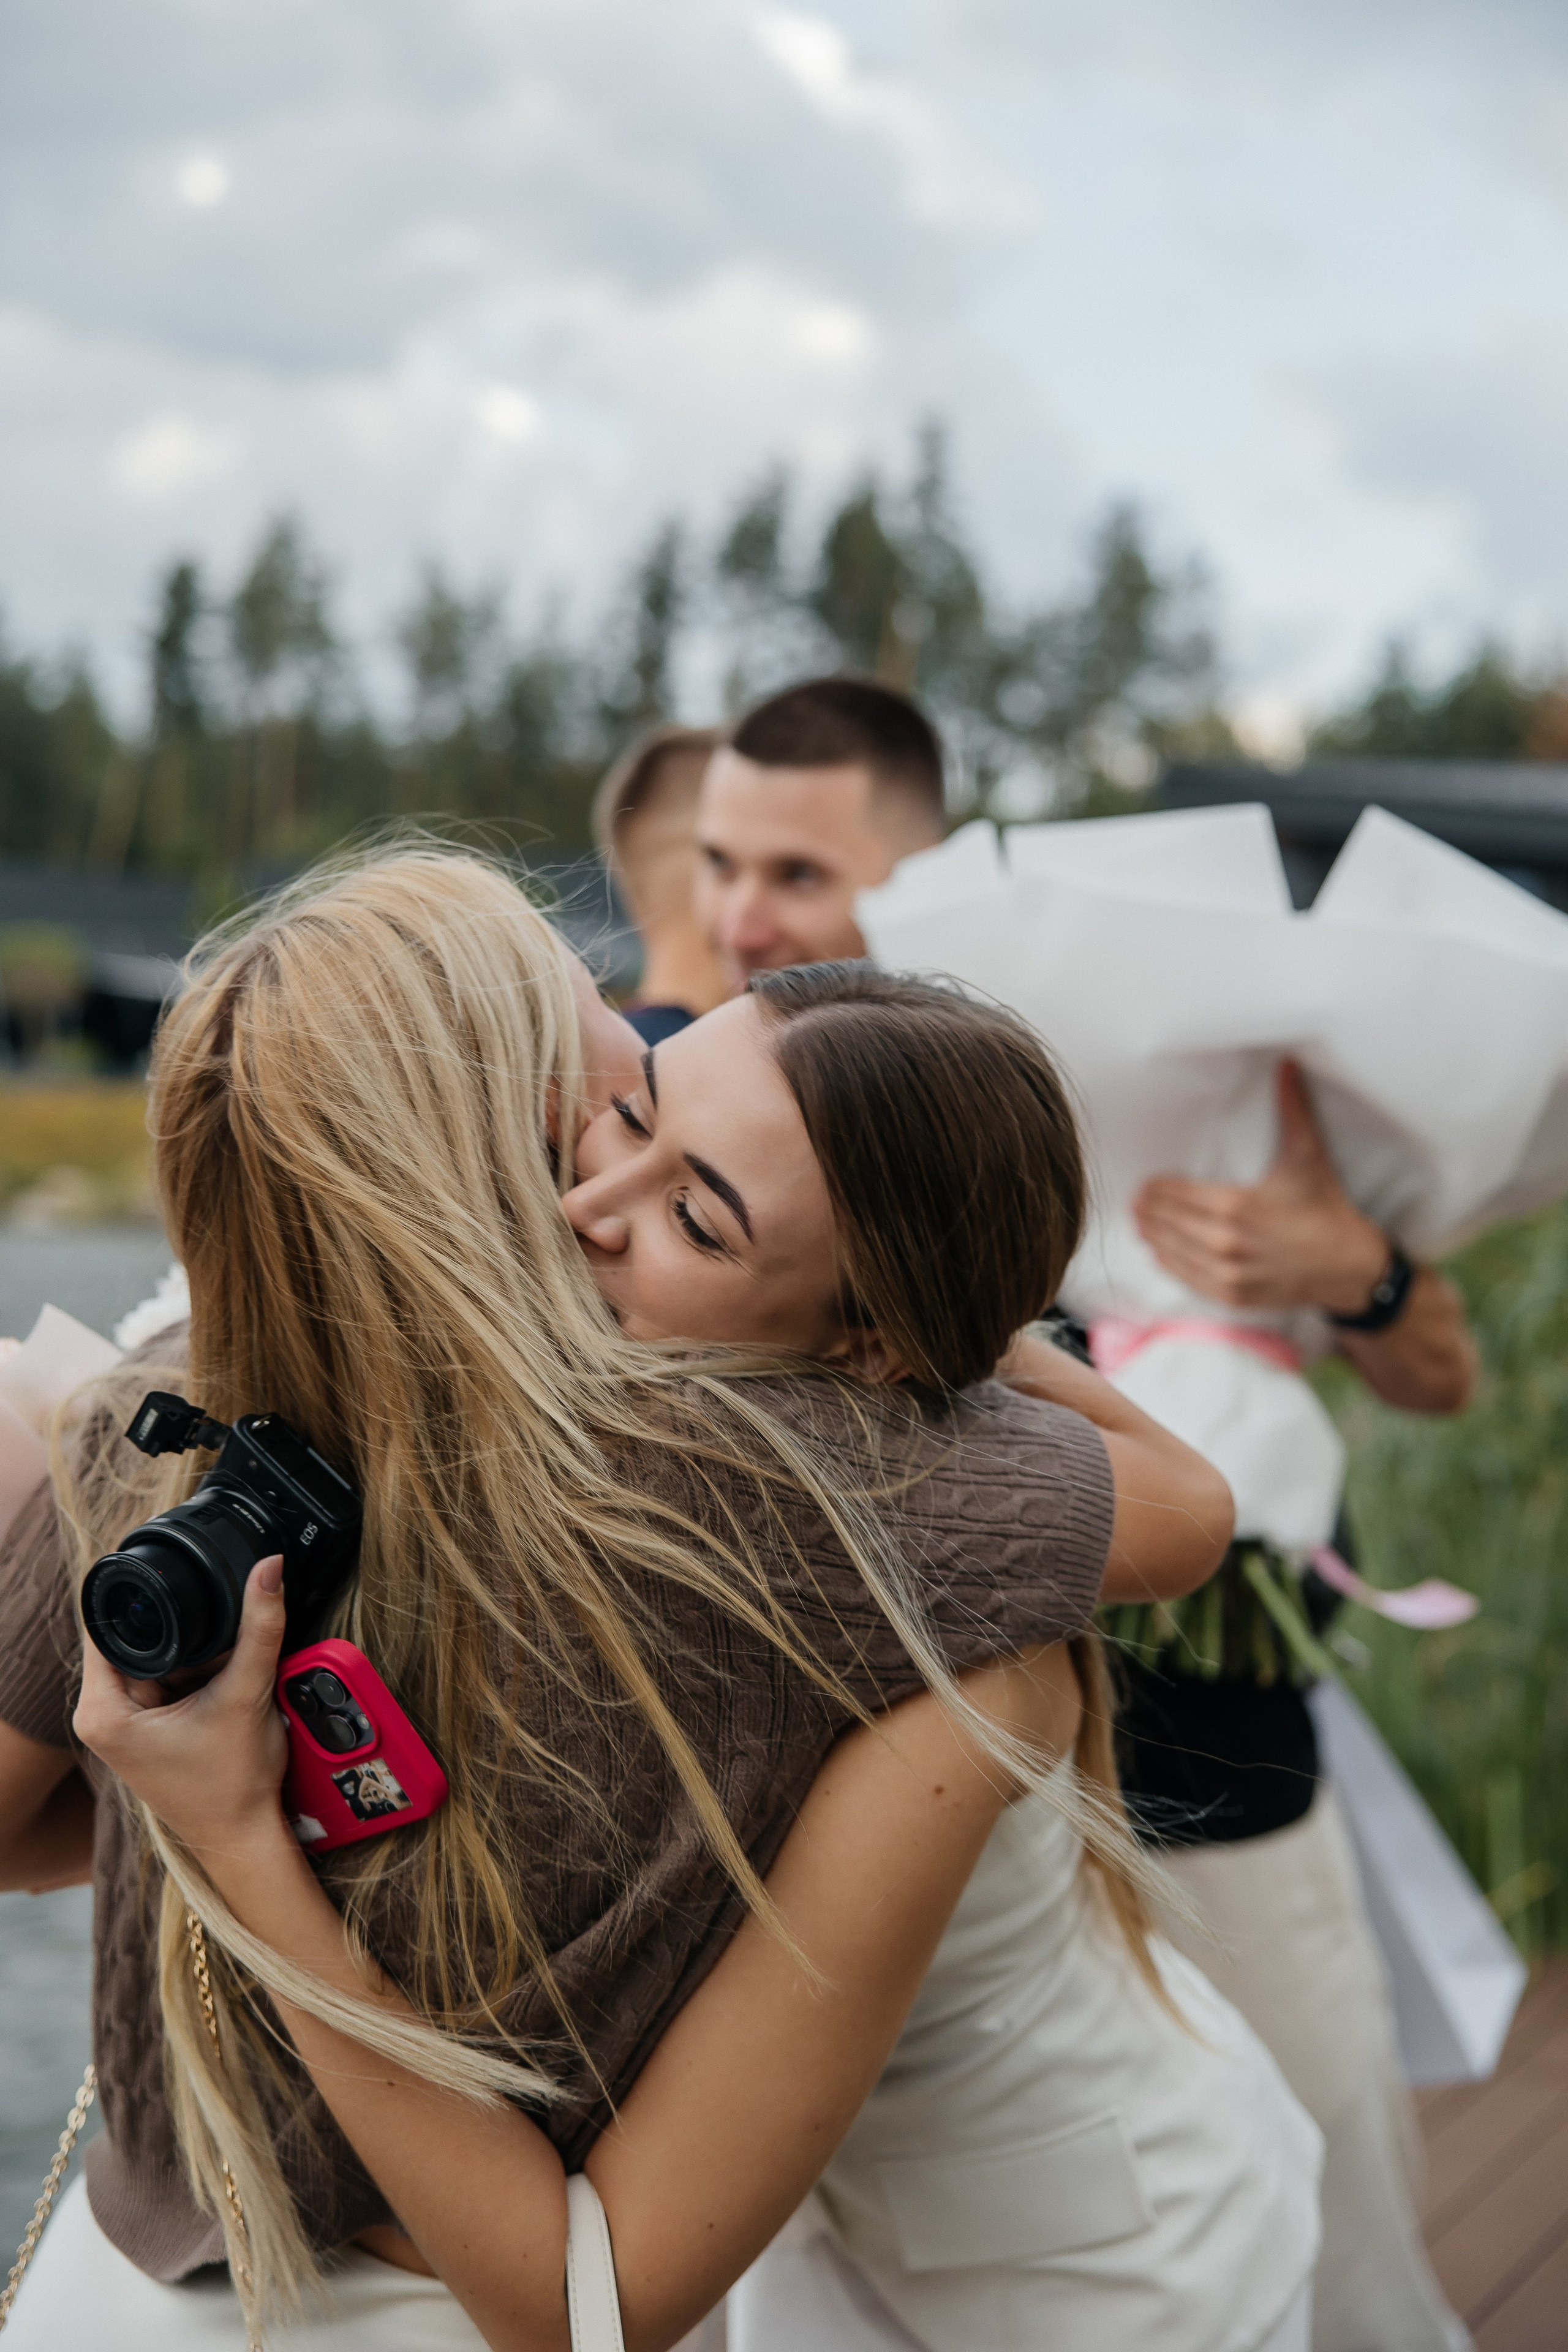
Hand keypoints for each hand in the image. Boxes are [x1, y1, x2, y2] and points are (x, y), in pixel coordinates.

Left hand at [73, 1557, 290, 1858]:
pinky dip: (195, 1676)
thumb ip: (259, 1628)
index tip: (183, 1586)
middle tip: (218, 1660)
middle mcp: (100, 1716)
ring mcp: (120, 1724)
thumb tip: (269, 1567)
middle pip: (138, 1640)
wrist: (243, 1836)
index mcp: (102, 1711)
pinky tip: (217, 1694)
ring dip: (193, 1657)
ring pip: (157, 1657)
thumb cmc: (233, 1785)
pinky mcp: (142, 1728)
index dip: (149, 1599)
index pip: (111, 1626)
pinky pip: (165, 1679)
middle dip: (183, 1635)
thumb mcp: (246, 1694)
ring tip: (220, 1686)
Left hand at [1133, 1061, 1387, 1315]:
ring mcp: (1229, 1274)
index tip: (1145, 1186)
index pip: (1179, 1197)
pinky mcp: (1234, 1296)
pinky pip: (1189, 1279)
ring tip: (1141, 1224)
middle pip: (1170, 1224)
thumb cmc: (1326, 1207)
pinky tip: (1161, 1252)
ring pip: (1174, 1252)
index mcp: (1238, 1207)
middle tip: (1136, 1204)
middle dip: (1150, 1213)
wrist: (1348, 1266)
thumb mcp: (1308, 1156)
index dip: (1158, 1191)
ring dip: (1154, 1237)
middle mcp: (1227, 1243)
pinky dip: (1171, 1264)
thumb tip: (1288, 1064)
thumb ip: (1293, 1110)